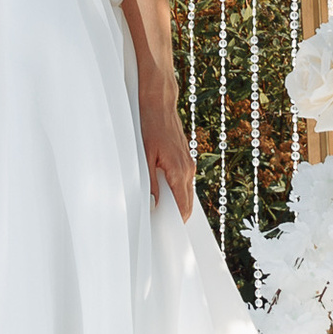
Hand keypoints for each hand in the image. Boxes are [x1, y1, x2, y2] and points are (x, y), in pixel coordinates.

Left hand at [140, 80, 195, 222]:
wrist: (158, 101)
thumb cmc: (149, 125)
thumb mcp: (144, 156)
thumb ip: (149, 182)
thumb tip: (152, 205)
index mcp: (180, 172)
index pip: (183, 207)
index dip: (176, 222)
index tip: (165, 232)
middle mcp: (188, 169)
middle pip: (186, 202)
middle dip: (175, 215)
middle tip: (158, 224)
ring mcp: (188, 162)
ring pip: (184, 190)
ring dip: (174, 201)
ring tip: (157, 208)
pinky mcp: (184, 156)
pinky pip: (182, 179)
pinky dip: (175, 188)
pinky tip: (160, 188)